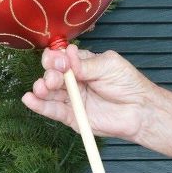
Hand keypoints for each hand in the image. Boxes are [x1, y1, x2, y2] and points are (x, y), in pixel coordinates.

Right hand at [21, 45, 153, 140]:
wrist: (141, 110)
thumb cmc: (129, 84)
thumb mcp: (109, 65)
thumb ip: (86, 63)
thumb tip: (67, 55)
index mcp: (82, 64)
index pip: (61, 58)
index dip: (56, 58)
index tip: (59, 61)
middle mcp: (74, 81)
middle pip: (53, 75)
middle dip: (50, 74)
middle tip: (55, 77)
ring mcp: (73, 99)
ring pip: (50, 93)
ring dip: (42, 89)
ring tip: (41, 88)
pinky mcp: (73, 117)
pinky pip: (53, 111)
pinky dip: (40, 106)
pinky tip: (30, 100)